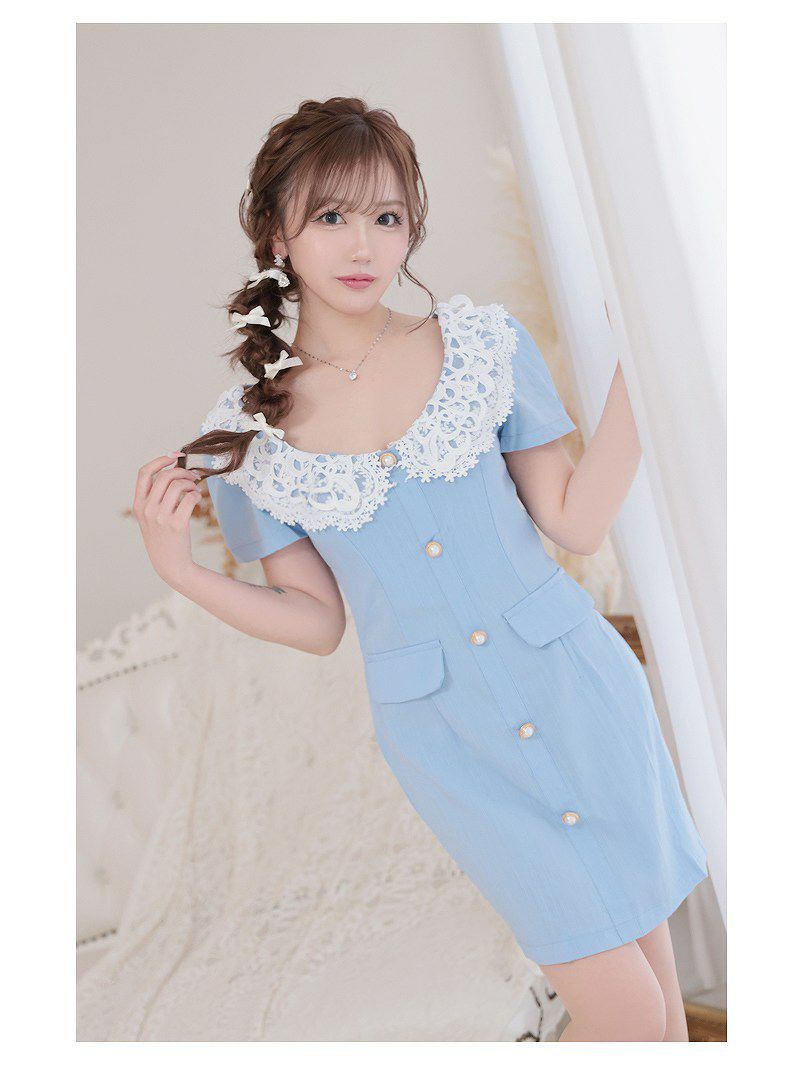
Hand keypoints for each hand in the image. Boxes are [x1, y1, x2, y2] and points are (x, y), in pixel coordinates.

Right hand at [134, 453, 202, 587]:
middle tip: (192, 476)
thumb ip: (156, 496)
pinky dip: (196, 494)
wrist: (170, 563)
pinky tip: (196, 498)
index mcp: (138, 504)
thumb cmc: (163, 537)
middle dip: (182, 471)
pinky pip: (189, 498)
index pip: (144, 472)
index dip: (160, 460)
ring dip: (190, 483)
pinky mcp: (177, 524)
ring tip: (194, 488)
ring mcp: (161, 517)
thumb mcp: (150, 517)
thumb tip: (174, 470)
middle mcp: (147, 509)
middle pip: (165, 476)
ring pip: (178, 485)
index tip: (174, 456)